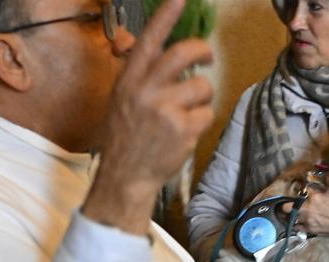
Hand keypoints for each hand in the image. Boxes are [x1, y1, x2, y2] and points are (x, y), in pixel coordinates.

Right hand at [84, 0, 215, 234]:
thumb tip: (132, 40)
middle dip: (202, 50)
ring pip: (202, 87)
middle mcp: (146, 90)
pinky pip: (207, 114)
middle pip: (183, 53)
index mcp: (129, 80)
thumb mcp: (121, 99)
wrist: (125, 177)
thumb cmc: (125, 136)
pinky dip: (201, 122)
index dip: (166, 17)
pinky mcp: (183, 129)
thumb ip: (135, 71)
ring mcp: (165, 110)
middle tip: (207, 57)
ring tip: (187, 114)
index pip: (150, 40)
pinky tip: (185, 133)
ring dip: (202, 98)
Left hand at [284, 187, 328, 239]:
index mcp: (315, 197)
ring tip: (290, 214)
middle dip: (286, 205)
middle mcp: (309, 209)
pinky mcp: (310, 230)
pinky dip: (297, 224)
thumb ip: (320, 189)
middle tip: (286, 205)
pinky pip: (297, 227)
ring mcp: (308, 221)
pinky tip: (298, 222)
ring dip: (290, 215)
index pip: (302, 190)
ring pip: (290, 218)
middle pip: (287, 207)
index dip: (301, 190)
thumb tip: (312, 185)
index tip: (300, 191)